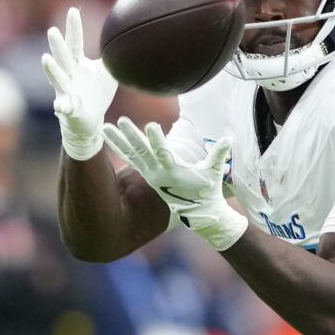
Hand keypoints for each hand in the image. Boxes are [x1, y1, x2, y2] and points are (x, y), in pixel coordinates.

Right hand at [42, 6, 118, 160]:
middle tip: (52, 30)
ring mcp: (67, 91)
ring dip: (52, 70)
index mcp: (77, 64)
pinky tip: (61, 106)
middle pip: (62, 57)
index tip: (73, 10)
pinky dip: (63, 105)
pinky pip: (65, 106)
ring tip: (46, 59)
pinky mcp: (70, 109)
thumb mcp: (107, 72)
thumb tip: (125, 40)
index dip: (74, 27)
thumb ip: (111, 57)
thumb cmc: (97, 93)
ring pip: (58, 79)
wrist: (90, 121)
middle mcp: (69, 74)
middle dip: (57, 45)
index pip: (74, 42)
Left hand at [101, 118, 247, 251]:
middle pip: (143, 152)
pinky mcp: (147, 175)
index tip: (150, 125)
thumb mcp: (214, 173)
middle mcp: (159, 173)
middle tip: (122, 120)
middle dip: (132, 136)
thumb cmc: (208, 190)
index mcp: (175, 172)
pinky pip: (130, 159)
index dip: (157, 140)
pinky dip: (119, 148)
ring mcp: (150, 175)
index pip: (164, 154)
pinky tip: (108, 137)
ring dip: (118, 141)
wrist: (198, 213)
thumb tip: (229, 138)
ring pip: (132, 155)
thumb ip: (219, 154)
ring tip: (105, 127)